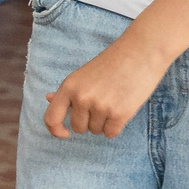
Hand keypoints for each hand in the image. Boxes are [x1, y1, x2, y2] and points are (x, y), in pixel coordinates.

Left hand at [44, 34, 168, 138]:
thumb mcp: (82, 75)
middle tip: (101, 104)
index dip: (55, 130)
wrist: (139, 54)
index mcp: (69, 87)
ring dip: (104, 123)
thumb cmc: (110, 64)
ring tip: (113, 102)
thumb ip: (67, 91)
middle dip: (88, 121)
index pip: (51, 118)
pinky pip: (111, 133)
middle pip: (78, 128)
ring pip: (96, 131)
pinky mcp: (120, 114)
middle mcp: (81, 98)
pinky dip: (115, 127)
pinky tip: (121, 110)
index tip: (65, 134)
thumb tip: (49, 98)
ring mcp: (100, 107)